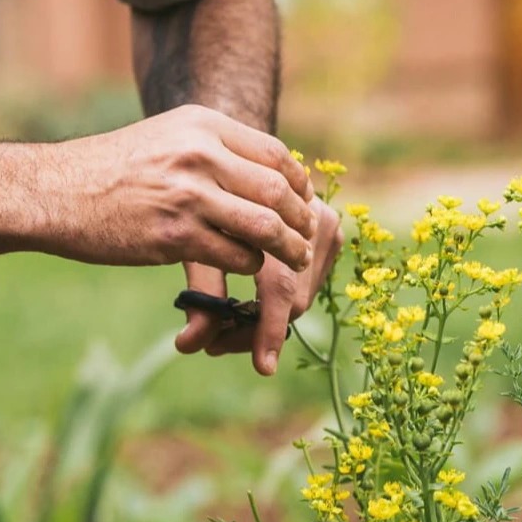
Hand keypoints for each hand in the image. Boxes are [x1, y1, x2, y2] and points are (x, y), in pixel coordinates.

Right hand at [53, 105, 314, 273]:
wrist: (55, 190)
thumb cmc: (112, 166)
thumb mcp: (167, 136)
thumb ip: (213, 147)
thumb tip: (265, 170)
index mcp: (202, 125)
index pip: (275, 153)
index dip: (298, 182)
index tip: (303, 202)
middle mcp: (200, 154)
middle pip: (277, 189)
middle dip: (300, 219)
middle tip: (306, 238)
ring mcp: (189, 195)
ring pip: (264, 226)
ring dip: (287, 248)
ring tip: (293, 258)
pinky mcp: (175, 235)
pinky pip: (236, 255)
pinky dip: (251, 266)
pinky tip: (247, 267)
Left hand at [174, 196, 343, 373]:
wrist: (240, 155)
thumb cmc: (208, 200)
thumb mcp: (197, 243)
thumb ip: (201, 296)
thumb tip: (189, 344)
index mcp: (272, 218)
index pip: (281, 289)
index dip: (269, 330)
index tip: (263, 366)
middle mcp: (309, 219)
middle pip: (293, 298)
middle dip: (256, 329)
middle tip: (216, 341)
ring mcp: (326, 222)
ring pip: (304, 292)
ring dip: (269, 314)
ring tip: (230, 318)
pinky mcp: (331, 228)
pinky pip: (310, 278)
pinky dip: (284, 293)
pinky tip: (255, 294)